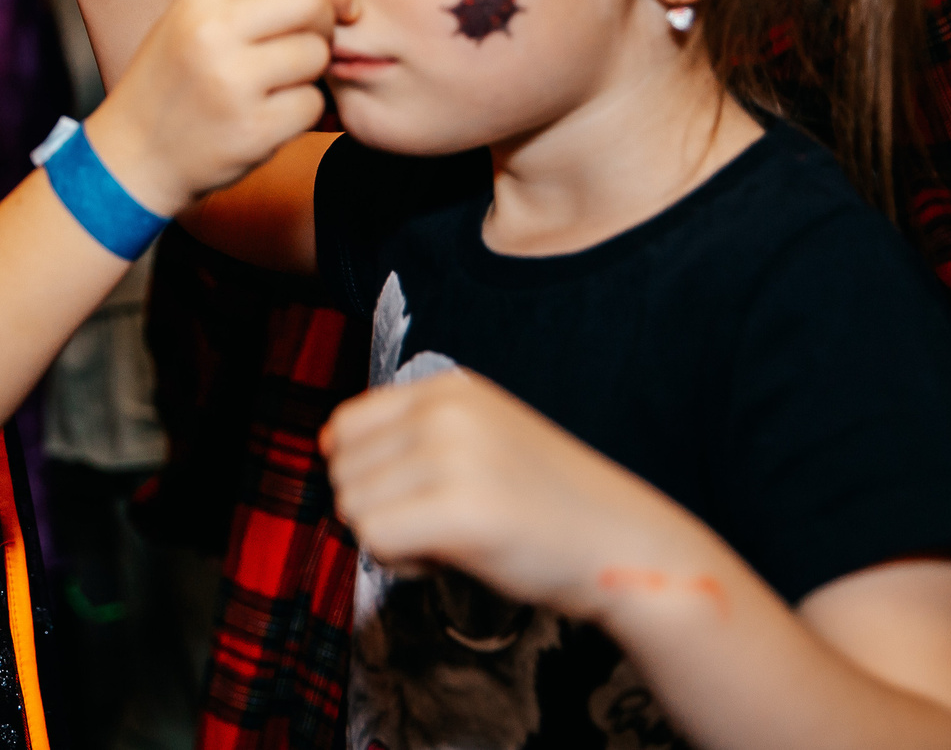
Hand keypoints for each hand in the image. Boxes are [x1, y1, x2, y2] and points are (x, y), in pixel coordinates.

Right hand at [80, 0, 347, 214]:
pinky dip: (302, 112)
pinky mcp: (253, 129)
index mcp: (201, 0)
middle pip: (312, 2)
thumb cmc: (171, 87)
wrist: (132, 157)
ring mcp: (233, 83)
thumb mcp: (191, 22)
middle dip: (327, 22)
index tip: (340, 4)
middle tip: (312, 43)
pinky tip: (271, 116)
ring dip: (312, 72)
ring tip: (279, 85)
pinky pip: (312, 104)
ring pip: (317, 55)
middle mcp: (214, 33)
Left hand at [321, 370, 723, 627]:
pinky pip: (374, 538)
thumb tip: (326, 447)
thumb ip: (412, 434)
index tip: (415, 497)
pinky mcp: (461, 510)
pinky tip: (450, 560)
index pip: (345, 426)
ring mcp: (453, 456)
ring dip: (389, 539)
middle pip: (341, 470)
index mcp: (447, 388)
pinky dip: (400, 563)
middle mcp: (445, 411)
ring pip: (351, 506)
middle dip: (376, 509)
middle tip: (439, 525)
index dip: (365, 475)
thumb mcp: (478, 439)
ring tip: (451, 540)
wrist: (625, 546)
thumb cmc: (546, 505)